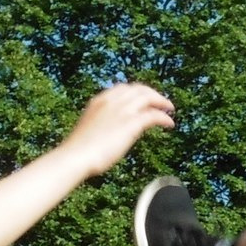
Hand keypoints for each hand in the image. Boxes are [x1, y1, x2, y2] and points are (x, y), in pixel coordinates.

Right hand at [57, 82, 175, 178]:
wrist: (76, 156)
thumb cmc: (79, 151)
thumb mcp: (91, 129)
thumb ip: (102, 124)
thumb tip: (110, 132)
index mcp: (99, 101)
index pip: (123, 89)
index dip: (137, 92)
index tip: (144, 99)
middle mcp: (112, 101)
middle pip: (139, 89)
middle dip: (152, 94)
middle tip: (161, 102)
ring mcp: (122, 110)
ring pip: (148, 97)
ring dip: (161, 102)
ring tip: (169, 109)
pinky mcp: (131, 123)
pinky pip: (153, 115)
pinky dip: (163, 118)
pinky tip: (169, 124)